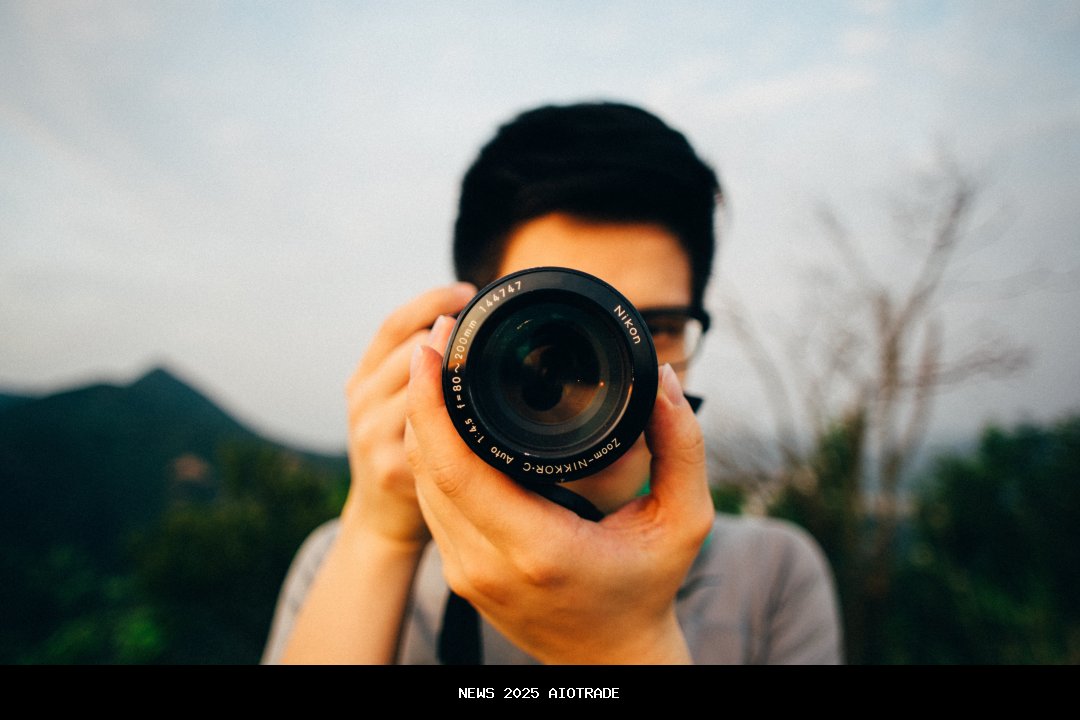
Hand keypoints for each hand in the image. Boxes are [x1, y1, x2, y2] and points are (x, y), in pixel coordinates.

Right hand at [341, 283, 474, 547]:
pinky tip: (482, 416)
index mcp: (364, 377)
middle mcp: (361, 400)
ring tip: (490, 368)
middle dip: (450, 333)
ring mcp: (371, 435)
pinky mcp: (392, 470)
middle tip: (489, 326)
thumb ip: (419, 369)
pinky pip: (430, 435)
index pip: (395, 323)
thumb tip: (464, 321)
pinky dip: (456, 420)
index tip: (468, 290)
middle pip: (409, 348)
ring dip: (455, 374)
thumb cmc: (403, 452)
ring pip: (420, 389)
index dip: (431, 300)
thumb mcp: (397, 404)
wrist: (381, 522)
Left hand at [405, 342, 714, 663]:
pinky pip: (430, 503)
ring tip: (436, 369)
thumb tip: (663, 380)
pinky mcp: (459, 574)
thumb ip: (683, 447)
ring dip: (420, 424)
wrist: (613, 658)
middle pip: (425, 467)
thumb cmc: (648, 587)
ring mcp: (466, 572)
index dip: (431, 402)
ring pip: (419, 484)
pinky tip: (442, 420)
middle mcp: (487, 562)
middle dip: (420, 397)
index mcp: (538, 546)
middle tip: (435, 341)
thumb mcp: (685, 519)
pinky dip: (430, 457)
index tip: (432, 348)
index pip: (455, 465)